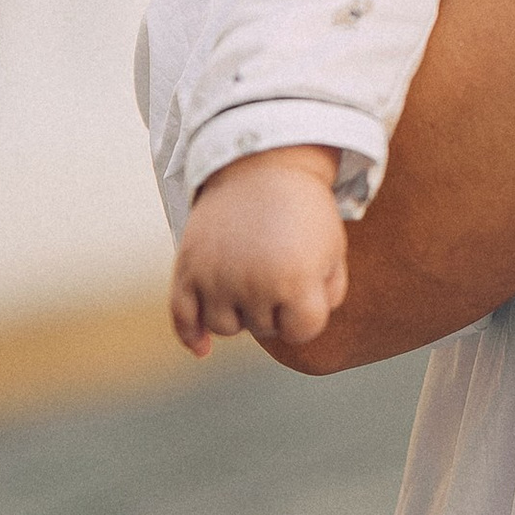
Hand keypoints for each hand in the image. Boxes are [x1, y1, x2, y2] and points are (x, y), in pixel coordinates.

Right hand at [171, 147, 349, 357]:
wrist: (262, 164)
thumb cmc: (304, 211)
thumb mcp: (333, 250)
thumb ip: (327, 296)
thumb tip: (295, 330)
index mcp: (295, 279)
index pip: (302, 331)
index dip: (308, 312)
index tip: (309, 286)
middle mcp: (251, 283)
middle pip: (264, 329)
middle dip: (275, 305)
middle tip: (278, 262)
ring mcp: (215, 277)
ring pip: (225, 326)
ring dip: (239, 311)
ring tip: (250, 274)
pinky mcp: (187, 267)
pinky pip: (181, 317)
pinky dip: (190, 336)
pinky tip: (202, 349)